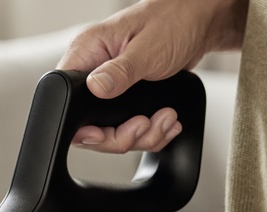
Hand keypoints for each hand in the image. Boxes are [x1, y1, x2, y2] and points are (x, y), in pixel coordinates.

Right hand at [58, 0, 246, 152]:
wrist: (199, 21)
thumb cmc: (174, 20)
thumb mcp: (148, 48)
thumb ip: (121, 71)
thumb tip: (95, 88)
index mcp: (88, 51)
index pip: (67, 98)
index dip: (83, 125)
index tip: (106, 132)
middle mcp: (94, 70)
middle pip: (89, 124)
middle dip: (121, 135)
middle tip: (144, 125)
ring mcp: (110, 86)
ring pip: (111, 131)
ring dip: (142, 135)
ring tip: (165, 118)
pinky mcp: (125, 96)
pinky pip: (129, 127)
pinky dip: (151, 132)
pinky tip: (165, 121)